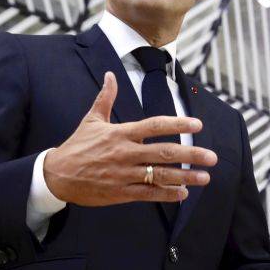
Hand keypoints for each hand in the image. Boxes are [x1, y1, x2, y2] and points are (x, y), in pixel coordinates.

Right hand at [43, 71, 217, 205]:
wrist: (57, 175)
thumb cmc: (77, 146)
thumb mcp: (91, 120)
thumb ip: (106, 98)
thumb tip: (110, 75)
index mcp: (121, 133)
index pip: (155, 126)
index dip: (178, 124)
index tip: (198, 124)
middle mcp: (126, 153)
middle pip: (164, 153)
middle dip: (191, 155)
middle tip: (212, 157)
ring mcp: (124, 174)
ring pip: (160, 175)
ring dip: (185, 177)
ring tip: (205, 178)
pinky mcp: (121, 192)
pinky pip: (148, 194)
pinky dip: (167, 194)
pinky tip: (183, 194)